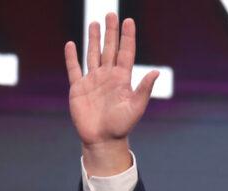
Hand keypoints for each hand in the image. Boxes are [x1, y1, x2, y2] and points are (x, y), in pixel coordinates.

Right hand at [64, 13, 158, 174]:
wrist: (103, 140)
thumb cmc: (121, 126)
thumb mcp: (136, 107)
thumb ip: (144, 89)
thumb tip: (156, 72)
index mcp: (122, 79)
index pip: (125, 52)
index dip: (127, 37)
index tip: (128, 21)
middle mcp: (108, 77)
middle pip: (109, 49)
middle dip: (110, 32)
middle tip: (111, 14)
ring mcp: (93, 81)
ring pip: (93, 55)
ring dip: (94, 39)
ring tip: (95, 23)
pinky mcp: (78, 89)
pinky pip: (74, 69)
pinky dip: (71, 57)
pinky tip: (72, 44)